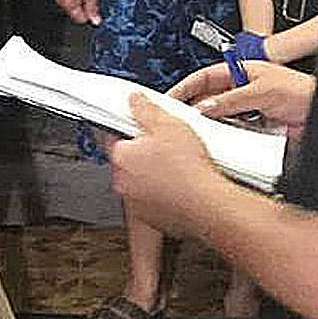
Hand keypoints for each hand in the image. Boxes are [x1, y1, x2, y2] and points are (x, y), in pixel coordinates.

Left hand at [109, 94, 222, 235]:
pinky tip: (180, 185)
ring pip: (139, 181)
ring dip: (152, 174)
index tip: (136, 125)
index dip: (125, 127)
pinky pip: (152, 200)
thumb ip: (146, 109)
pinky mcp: (151, 218)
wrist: (206, 204)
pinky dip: (162, 193)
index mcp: (121, 156)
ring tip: (176, 166)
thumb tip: (135, 100)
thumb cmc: (188, 168)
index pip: (110, 135)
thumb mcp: (168, 124)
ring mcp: (135, 202)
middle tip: (164, 145)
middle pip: (126, 160)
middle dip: (142, 152)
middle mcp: (122, 181)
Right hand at [170, 59, 315, 140]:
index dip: (185, 87)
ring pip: (220, 118)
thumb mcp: (261, 91)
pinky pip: (233, 132)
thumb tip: (205, 106)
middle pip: (209, 99)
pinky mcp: (255, 127)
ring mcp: (248, 109)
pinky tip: (223, 140)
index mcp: (241, 72)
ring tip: (201, 133)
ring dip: (212, 125)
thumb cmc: (301, 92)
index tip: (170, 98)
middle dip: (195, 109)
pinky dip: (226, 136)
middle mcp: (242, 90)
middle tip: (180, 121)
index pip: (204, 77)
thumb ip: (231, 100)